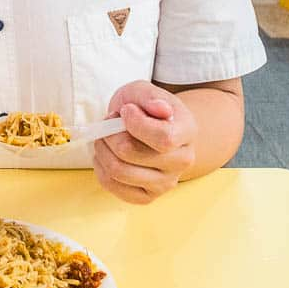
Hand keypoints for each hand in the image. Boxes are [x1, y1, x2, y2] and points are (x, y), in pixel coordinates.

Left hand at [93, 81, 196, 204]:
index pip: (163, 138)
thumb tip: (161, 109)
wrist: (151, 129)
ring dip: (102, 150)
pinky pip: (113, 186)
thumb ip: (150, 97)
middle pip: (131, 153)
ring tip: (106, 138)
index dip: (135, 123)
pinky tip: (107, 155)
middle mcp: (182, 161)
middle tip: (109, 123)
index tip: (125, 110)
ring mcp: (166, 183)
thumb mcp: (144, 91)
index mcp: (187, 132)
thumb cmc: (145, 109)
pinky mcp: (147, 196)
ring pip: (118, 171)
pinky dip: (101, 168)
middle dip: (110, 134)